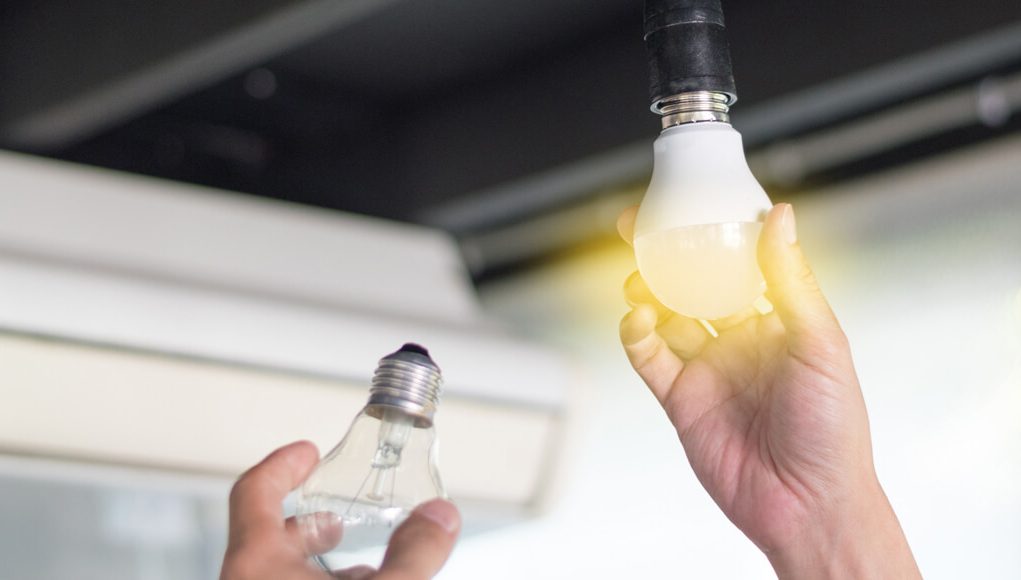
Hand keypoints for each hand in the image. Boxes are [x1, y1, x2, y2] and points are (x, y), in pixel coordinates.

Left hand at [220, 441, 459, 579]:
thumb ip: (415, 553)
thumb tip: (440, 516)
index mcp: (256, 564)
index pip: (253, 493)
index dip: (281, 465)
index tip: (305, 452)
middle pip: (265, 536)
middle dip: (307, 521)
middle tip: (335, 515)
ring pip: (278, 573)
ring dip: (315, 563)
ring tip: (358, 567)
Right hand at [619, 204, 919, 578]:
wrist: (808, 505)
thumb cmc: (834, 431)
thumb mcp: (821, 344)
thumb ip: (791, 281)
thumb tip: (780, 217)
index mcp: (778, 322)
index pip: (739, 263)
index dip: (711, 233)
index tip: (688, 203)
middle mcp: (740, 341)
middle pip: (693, 285)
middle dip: (665, 256)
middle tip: (638, 228)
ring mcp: (708, 369)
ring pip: (665, 316)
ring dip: (646, 292)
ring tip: (637, 278)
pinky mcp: (680, 400)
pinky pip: (649, 358)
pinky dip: (636, 336)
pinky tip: (637, 322)